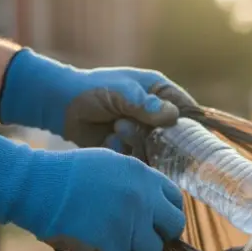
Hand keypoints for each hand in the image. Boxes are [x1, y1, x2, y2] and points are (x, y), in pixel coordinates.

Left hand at [0, 48, 196, 146]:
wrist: (60, 105)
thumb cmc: (92, 89)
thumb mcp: (121, 92)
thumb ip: (146, 105)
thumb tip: (173, 116)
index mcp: (160, 93)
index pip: (188, 111)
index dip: (191, 126)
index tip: (189, 138)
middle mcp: (155, 115)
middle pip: (174, 138)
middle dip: (156, 137)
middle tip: (132, 127)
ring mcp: (142, 134)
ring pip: (156, 152)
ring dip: (136, 144)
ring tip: (116, 129)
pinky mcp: (128, 150)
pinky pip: (137, 161)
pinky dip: (123, 153)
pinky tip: (108, 140)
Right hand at [0, 127, 184, 250]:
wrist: (36, 185)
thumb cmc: (65, 174)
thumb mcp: (108, 164)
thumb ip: (135, 182)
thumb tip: (152, 204)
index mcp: (143, 175)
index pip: (176, 199)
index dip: (167, 214)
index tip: (157, 223)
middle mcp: (144, 197)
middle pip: (174, 227)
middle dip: (159, 236)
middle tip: (141, 240)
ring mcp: (130, 222)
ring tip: (114, 244)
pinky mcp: (113, 244)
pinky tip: (95, 249)